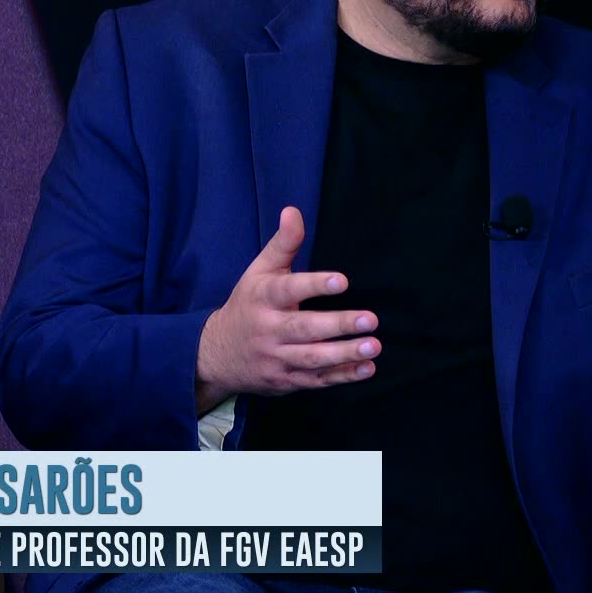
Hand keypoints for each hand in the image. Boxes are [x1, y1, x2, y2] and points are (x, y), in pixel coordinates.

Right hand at [195, 206, 379, 411]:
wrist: (217, 354)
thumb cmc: (247, 305)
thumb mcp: (258, 272)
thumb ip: (282, 244)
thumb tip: (293, 211)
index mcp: (263, 298)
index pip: (288, 290)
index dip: (314, 285)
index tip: (342, 281)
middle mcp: (269, 330)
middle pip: (304, 328)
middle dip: (338, 325)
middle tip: (371, 319)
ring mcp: (277, 358)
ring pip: (312, 358)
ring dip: (344, 354)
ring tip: (374, 346)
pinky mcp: (285, 381)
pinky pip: (316, 381)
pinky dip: (342, 376)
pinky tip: (366, 368)